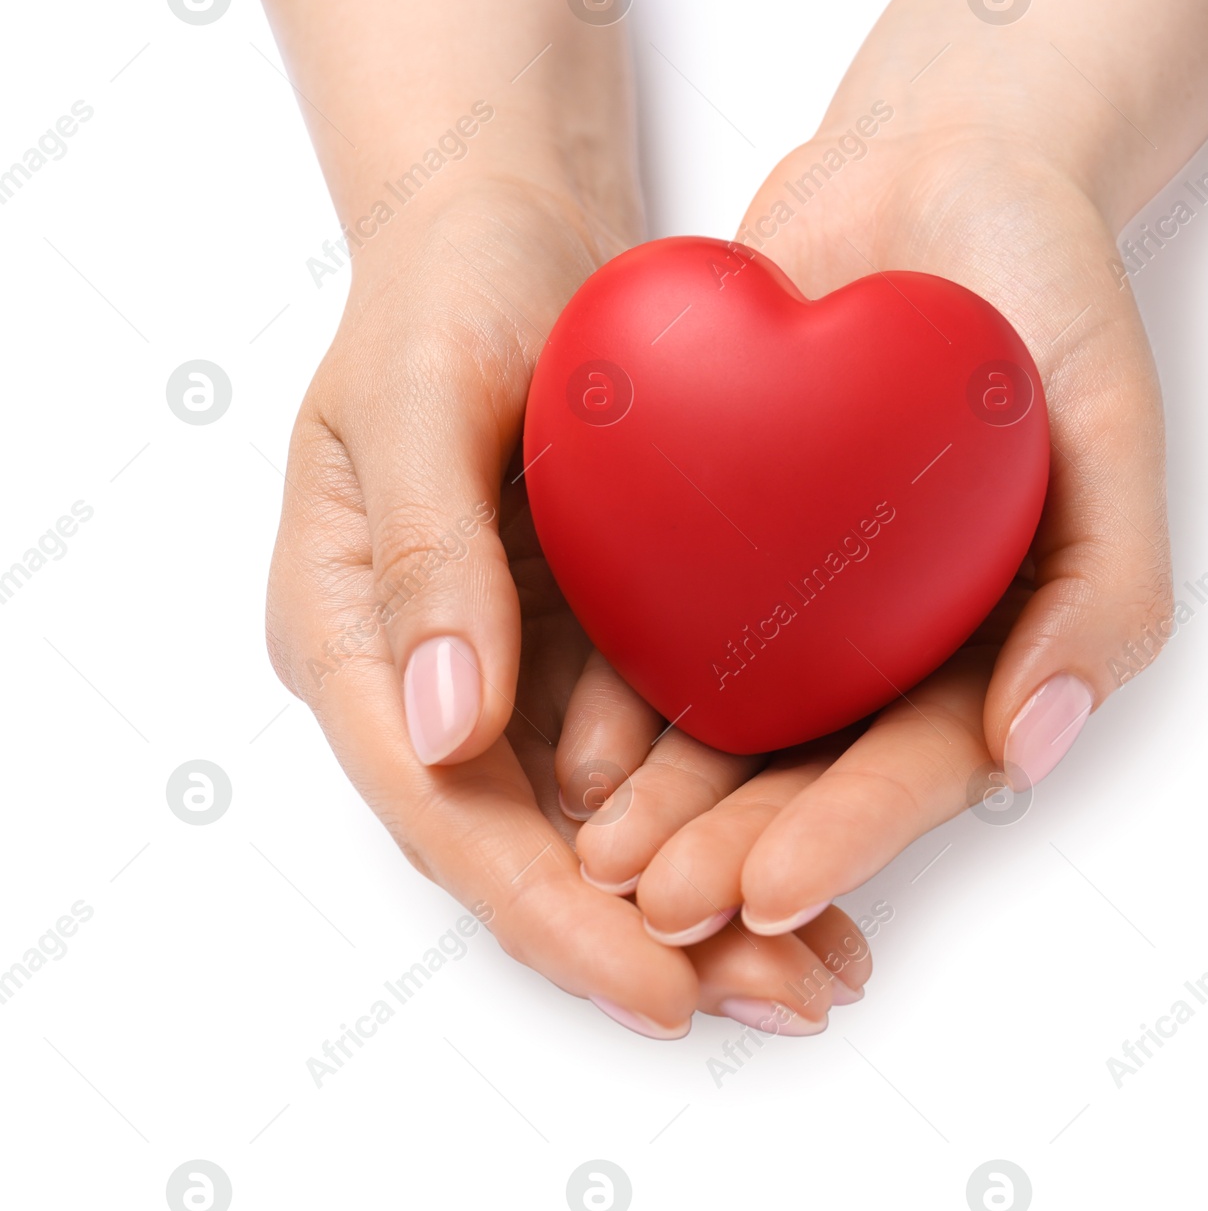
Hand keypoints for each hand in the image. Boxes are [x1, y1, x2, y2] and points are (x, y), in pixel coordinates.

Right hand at [264, 181, 870, 1035]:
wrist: (511, 234)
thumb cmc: (443, 290)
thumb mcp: (413, 397)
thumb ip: (422, 558)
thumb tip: (439, 730)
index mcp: (355, 645)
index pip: (446, 816)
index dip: (552, 915)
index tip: (661, 986)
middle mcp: (439, 685)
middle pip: (538, 852)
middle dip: (657, 943)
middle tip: (784, 1003)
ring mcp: (521, 673)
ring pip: (609, 829)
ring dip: (713, 907)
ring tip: (822, 974)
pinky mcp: (599, 646)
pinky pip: (666, 757)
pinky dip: (737, 817)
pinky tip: (820, 861)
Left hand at [565, 0, 1207, 941]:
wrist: (938, 165)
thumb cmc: (1048, 294)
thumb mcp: (1111, 429)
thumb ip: (1103, 592)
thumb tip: (1035, 742)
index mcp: (998, 642)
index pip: (924, 763)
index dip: (851, 835)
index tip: (768, 894)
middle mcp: (900, 640)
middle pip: (814, 769)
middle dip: (736, 847)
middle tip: (652, 905)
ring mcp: (812, 596)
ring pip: (733, 724)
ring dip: (668, 801)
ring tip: (599, 860)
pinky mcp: (729, 539)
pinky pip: (672, 626)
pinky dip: (626, 691)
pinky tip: (569, 745)